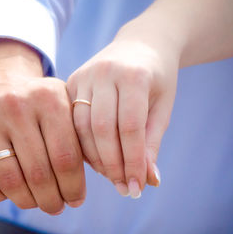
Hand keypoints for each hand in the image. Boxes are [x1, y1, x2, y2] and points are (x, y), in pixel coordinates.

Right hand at [0, 39, 85, 214]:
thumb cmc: (34, 99)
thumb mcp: (61, 102)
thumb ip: (78, 134)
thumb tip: (92, 179)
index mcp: (48, 97)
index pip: (67, 158)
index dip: (74, 187)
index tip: (76, 199)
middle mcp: (15, 105)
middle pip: (40, 173)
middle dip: (52, 200)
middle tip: (57, 206)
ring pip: (11, 182)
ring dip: (28, 202)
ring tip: (36, 202)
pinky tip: (8, 193)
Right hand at [67, 24, 178, 197]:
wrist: (139, 45)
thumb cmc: (157, 78)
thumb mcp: (162, 107)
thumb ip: (152, 142)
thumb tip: (148, 181)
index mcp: (134, 75)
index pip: (130, 127)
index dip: (133, 161)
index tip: (137, 189)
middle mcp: (105, 72)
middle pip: (101, 128)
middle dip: (112, 164)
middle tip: (122, 188)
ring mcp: (83, 75)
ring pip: (80, 126)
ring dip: (95, 157)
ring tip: (110, 177)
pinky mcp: (69, 82)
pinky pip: (70, 120)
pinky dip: (81, 143)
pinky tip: (94, 159)